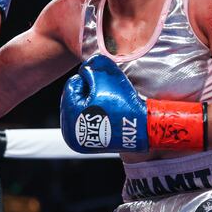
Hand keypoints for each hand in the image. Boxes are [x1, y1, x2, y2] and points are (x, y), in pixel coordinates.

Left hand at [60, 55, 205, 152]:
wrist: (142, 128)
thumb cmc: (123, 104)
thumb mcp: (105, 77)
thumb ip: (91, 66)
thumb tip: (85, 68)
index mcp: (69, 114)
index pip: (72, 85)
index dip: (89, 79)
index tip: (104, 85)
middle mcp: (69, 131)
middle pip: (75, 99)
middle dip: (89, 92)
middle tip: (107, 94)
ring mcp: (78, 140)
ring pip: (80, 110)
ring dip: (92, 103)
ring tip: (109, 104)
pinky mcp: (88, 145)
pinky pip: (87, 122)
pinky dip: (95, 115)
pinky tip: (108, 113)